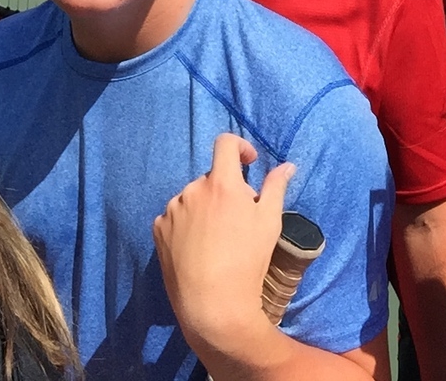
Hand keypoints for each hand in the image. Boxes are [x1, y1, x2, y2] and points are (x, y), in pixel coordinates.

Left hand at [153, 133, 294, 351]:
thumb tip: (287, 166)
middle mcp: (192, 189)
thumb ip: (276, 187)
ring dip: (205, 207)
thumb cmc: (247, 261)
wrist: (212, 303)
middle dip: (226, 190)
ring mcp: (172, 209)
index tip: (249, 163)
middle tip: (239, 220)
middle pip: (212, 178)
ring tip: (216, 240)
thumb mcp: (269, 222)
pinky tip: (197, 248)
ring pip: (193, 198)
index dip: (240, 147)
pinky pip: (176, 217)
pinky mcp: (158, 229)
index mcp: (221, 183)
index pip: (225, 143)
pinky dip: (187, 224)